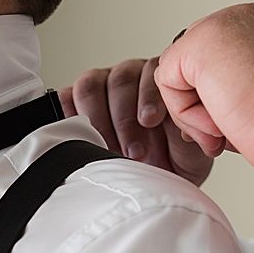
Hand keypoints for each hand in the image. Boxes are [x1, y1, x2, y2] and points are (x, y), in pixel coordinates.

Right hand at [61, 57, 216, 183]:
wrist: (154, 180)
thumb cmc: (174, 160)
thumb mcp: (190, 145)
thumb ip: (182, 125)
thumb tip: (172, 118)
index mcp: (161, 78)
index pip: (151, 72)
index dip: (148, 97)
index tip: (151, 121)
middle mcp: (131, 76)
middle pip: (119, 80)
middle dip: (125, 118)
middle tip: (134, 149)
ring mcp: (100, 86)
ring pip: (90, 86)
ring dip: (99, 121)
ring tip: (111, 150)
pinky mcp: (74, 101)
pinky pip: (64, 98)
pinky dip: (68, 116)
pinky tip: (81, 137)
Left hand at [152, 1, 253, 181]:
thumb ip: (247, 82)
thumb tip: (214, 95)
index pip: (226, 59)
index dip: (226, 97)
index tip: (249, 120)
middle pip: (200, 64)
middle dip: (208, 104)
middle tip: (235, 129)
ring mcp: (230, 22)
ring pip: (183, 74)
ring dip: (201, 112)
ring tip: (237, 126)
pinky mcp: (202, 41)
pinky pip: (168, 84)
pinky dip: (188, 114)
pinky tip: (224, 120)